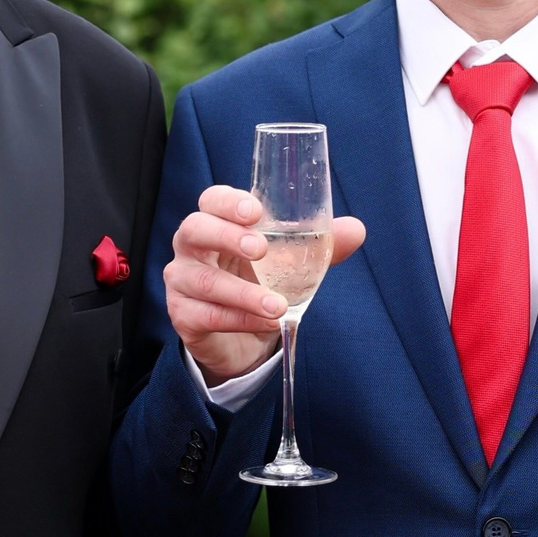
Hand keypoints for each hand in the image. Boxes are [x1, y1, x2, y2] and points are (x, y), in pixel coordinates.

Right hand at [164, 184, 366, 381]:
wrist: (243, 336)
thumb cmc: (259, 282)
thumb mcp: (289, 262)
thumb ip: (318, 245)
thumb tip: (356, 230)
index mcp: (215, 222)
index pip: (211, 200)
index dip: (229, 202)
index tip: (256, 211)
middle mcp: (191, 247)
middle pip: (194, 229)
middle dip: (226, 236)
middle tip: (260, 249)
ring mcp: (181, 282)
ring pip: (203, 280)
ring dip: (243, 293)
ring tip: (277, 304)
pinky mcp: (183, 315)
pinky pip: (207, 315)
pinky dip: (240, 318)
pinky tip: (265, 321)